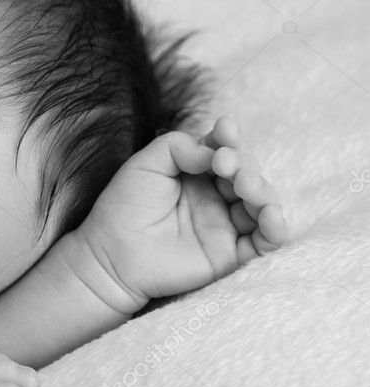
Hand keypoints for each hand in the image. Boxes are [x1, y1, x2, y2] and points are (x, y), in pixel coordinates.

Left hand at [76, 117, 287, 313]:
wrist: (110, 254)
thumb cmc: (123, 208)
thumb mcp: (145, 164)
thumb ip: (178, 147)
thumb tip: (213, 150)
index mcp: (195, 174)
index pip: (224, 150)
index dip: (229, 139)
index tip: (225, 131)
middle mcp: (214, 198)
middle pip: (247, 174)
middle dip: (243, 164)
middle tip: (224, 164)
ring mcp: (224, 226)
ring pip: (261, 204)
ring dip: (262, 190)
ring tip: (244, 185)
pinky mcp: (229, 255)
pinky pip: (264, 242)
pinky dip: (275, 229)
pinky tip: (271, 215)